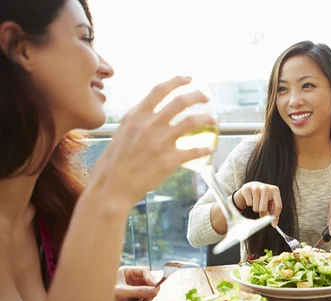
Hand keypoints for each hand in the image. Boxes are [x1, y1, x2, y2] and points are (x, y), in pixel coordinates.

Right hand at [88, 76, 214, 210]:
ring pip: (192, 122)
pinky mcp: (170, 160)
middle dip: (198, 95)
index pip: (160, 90)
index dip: (177, 81)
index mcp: (136, 115)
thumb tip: (151, 113)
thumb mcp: (122, 133)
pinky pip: (194, 150)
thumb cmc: (113, 163)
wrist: (112, 186)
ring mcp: (161, 141)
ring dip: (206, 119)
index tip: (189, 79)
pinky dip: (205, 148)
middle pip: (181, 102)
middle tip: (207, 97)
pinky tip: (209, 148)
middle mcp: (150, 124)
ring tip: (213, 120)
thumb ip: (138, 121)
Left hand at [112, 266, 159, 300]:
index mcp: (127, 271)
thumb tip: (154, 291)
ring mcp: (134, 288)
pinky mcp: (134, 297)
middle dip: (152, 287)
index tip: (154, 286)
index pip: (144, 271)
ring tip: (146, 300)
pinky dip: (144, 300)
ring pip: (149, 289)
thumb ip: (138, 291)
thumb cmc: (105, 296)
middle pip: (149, 279)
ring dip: (149, 295)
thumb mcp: (122, 292)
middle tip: (154, 294)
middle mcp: (132, 278)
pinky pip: (145, 297)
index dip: (151, 277)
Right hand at [234, 182, 282, 224]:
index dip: (275, 216)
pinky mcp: (247, 189)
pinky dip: (250, 204)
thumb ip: (274, 212)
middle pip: (263, 209)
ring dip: (256, 208)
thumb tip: (274, 224)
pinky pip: (249, 204)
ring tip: (257, 202)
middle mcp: (265, 188)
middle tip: (262, 211)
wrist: (253, 186)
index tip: (273, 224)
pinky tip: (251, 198)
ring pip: (255, 208)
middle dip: (262, 213)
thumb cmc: (265, 197)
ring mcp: (256, 187)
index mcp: (275, 190)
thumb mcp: (271, 202)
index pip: (278, 206)